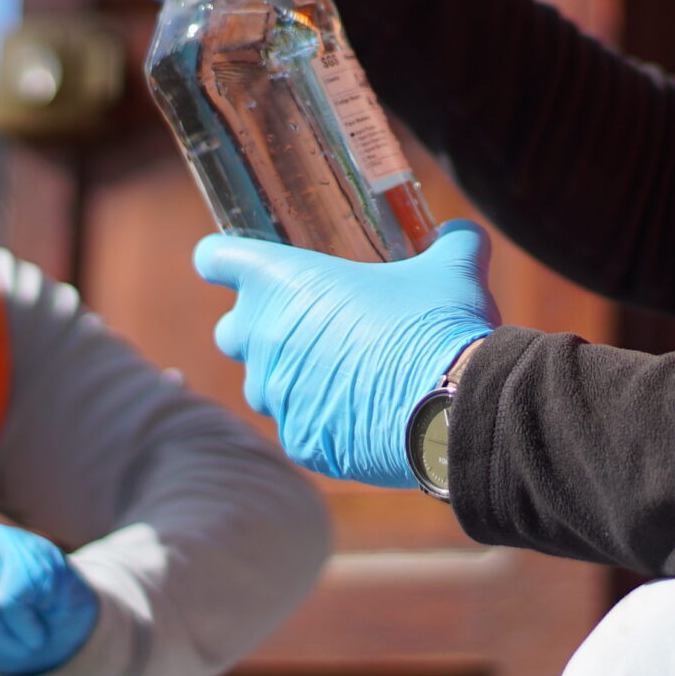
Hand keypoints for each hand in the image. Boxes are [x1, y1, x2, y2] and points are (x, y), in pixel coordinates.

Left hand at [194, 221, 497, 488]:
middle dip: (257, 327)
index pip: (216, 258)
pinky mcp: (300, 442)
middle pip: (230, 331)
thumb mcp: (453, 268)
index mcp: (284, 283)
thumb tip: (459, 233)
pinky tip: (362, 413)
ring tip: (343, 372)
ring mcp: (278, 396)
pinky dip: (321, 418)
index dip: (221, 259)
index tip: (230, 263)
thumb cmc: (441, 325)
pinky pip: (298, 426)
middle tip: (304, 323)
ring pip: (264, 385)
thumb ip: (450, 242)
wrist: (456, 406)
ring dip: (290, 377)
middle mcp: (266, 339)